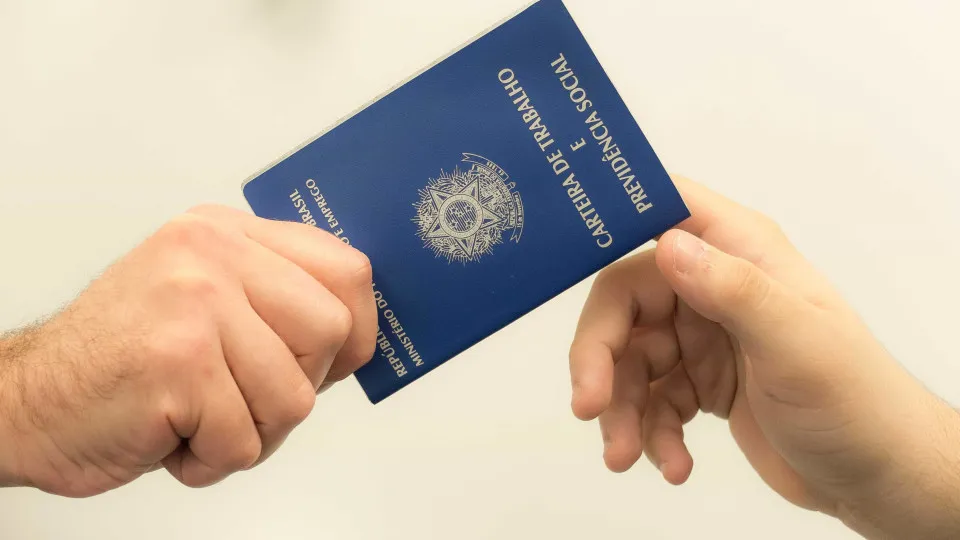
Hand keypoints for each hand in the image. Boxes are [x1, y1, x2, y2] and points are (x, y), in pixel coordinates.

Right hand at [0, 205, 376, 496]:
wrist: (26, 400)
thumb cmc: (124, 360)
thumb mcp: (205, 300)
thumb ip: (276, 300)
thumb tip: (360, 334)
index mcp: (225, 233)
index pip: (345, 268)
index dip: (358, 328)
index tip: (336, 361)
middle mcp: (210, 254)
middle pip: (330, 331)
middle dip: (298, 386)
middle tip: (242, 396)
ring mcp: (194, 304)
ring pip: (294, 396)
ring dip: (250, 432)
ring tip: (198, 416)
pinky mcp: (177, 362)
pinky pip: (244, 441)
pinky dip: (212, 460)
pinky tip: (170, 435)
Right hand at [568, 176, 959, 538]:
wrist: (877, 477)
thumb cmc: (857, 401)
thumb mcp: (798, 343)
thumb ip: (734, 290)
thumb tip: (668, 245)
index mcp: (740, 253)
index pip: (662, 213)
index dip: (611, 221)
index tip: (561, 257)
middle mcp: (713, 287)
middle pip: (624, 302)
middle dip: (600, 357)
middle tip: (588, 405)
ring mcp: (703, 337)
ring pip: (628, 361)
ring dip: (620, 411)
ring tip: (627, 457)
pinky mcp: (698, 383)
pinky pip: (649, 401)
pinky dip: (649, 435)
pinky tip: (672, 466)